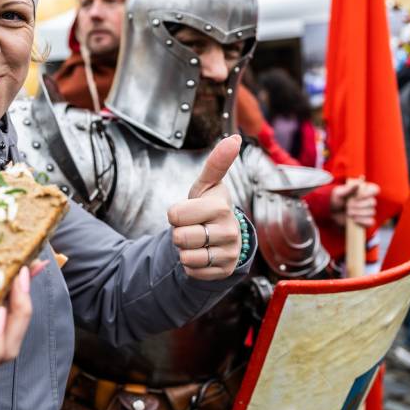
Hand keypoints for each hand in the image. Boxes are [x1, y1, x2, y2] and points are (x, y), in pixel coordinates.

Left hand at [167, 135, 242, 279]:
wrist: (224, 237)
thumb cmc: (209, 206)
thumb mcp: (207, 185)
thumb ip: (217, 162)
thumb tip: (235, 138)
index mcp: (221, 205)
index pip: (174, 214)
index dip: (175, 214)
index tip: (189, 210)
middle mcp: (229, 230)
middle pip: (179, 237)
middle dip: (179, 232)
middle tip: (193, 226)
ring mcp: (229, 252)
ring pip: (185, 256)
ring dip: (184, 250)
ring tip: (199, 240)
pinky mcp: (224, 271)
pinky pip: (192, 271)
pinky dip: (191, 265)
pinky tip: (203, 254)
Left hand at [330, 178, 378, 227]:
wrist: (330, 212)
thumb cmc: (335, 200)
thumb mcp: (338, 193)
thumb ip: (348, 189)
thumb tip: (357, 185)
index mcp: (363, 191)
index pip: (375, 190)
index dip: (369, 193)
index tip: (358, 197)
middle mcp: (367, 200)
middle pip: (373, 202)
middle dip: (359, 205)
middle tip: (347, 206)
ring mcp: (367, 211)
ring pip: (372, 212)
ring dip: (359, 213)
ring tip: (348, 213)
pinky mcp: (365, 221)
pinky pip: (371, 221)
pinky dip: (363, 221)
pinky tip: (354, 220)